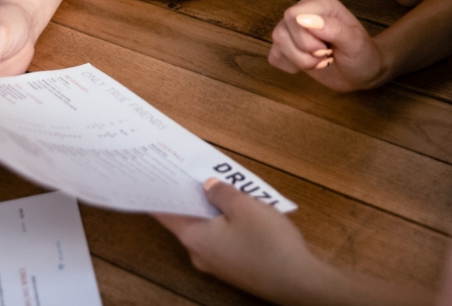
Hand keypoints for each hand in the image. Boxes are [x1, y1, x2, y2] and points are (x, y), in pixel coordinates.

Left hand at [155, 178, 328, 305]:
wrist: (299, 283)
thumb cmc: (268, 243)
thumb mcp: (244, 207)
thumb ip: (222, 193)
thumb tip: (207, 186)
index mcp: (194, 237)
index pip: (165, 212)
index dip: (159, 192)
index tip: (153, 174)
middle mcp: (199, 253)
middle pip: (187, 218)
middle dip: (191, 194)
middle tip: (191, 169)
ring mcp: (217, 264)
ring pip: (207, 228)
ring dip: (212, 207)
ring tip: (220, 183)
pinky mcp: (234, 268)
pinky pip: (222, 238)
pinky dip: (225, 222)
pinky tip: (240, 209)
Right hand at [268, 0, 387, 91]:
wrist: (361, 72)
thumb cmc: (362, 54)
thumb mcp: (354, 42)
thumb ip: (332, 28)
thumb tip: (303, 19)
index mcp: (321, 4)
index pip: (292, 15)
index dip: (305, 38)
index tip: (326, 48)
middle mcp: (303, 12)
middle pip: (282, 31)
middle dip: (305, 53)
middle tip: (327, 55)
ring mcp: (293, 29)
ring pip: (277, 42)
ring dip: (300, 60)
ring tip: (320, 61)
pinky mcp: (287, 47)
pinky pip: (274, 55)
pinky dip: (290, 66)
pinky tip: (307, 65)